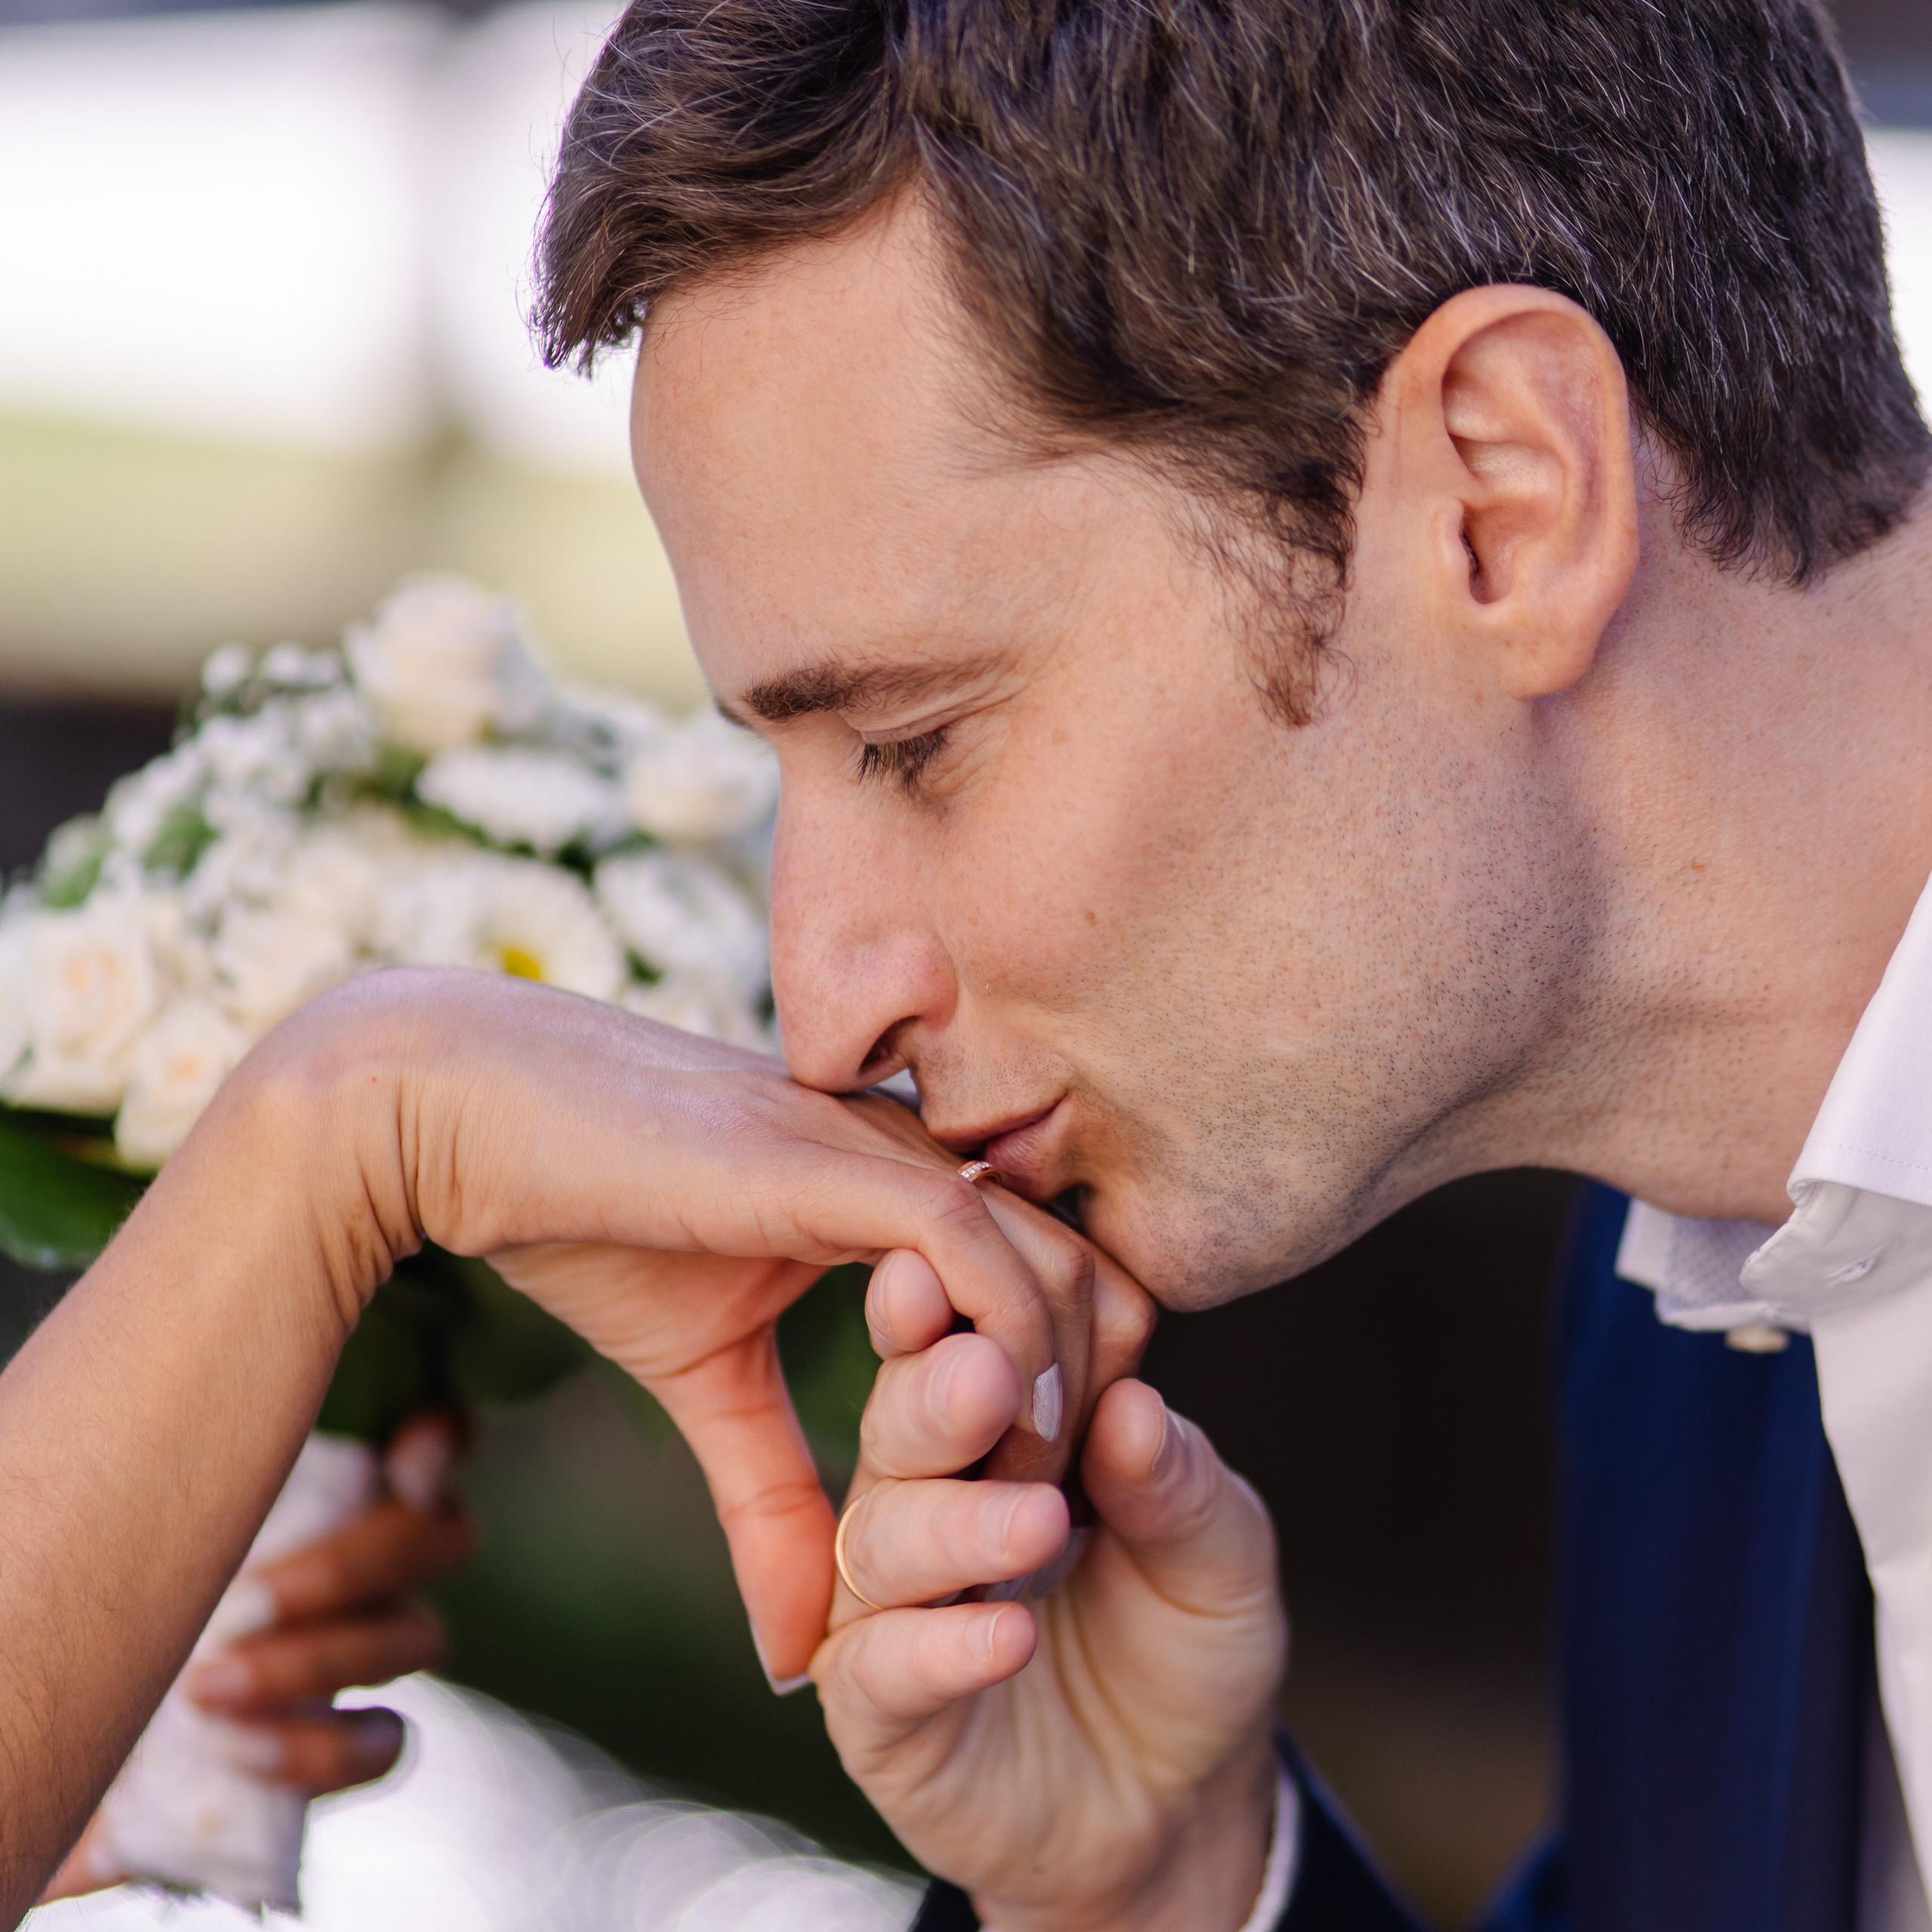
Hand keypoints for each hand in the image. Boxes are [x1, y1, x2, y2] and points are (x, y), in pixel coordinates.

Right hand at [0, 968, 1088, 1914]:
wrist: (470, 1112)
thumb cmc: (585, 1219)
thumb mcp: (704, 1381)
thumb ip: (773, 1496)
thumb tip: (796, 1662)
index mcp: (899, 1186)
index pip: (1057, 1280)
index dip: (1072, 1395)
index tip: (1037, 1506)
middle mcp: (916, 1156)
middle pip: (1092, 1280)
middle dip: (1097, 1411)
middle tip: (1050, 1528)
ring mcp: (885, 1150)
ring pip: (1056, 1268)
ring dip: (1060, 1403)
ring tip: (1023, 1511)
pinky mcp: (836, 1162)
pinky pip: (977, 1251)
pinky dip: (1003, 1352)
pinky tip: (985, 1441)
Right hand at [812, 1270, 1286, 1931]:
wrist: (1175, 1804)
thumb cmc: (1185, 1640)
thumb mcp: (1220, 1550)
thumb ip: (1176, 1478)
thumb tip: (1132, 1405)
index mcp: (993, 1436)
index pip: (964, 1353)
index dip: (961, 1314)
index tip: (963, 1264)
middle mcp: (924, 1501)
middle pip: (901, 1428)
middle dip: (938, 1396)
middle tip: (988, 1374)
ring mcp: (891, 1607)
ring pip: (881, 1540)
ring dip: (957, 1525)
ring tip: (1038, 1520)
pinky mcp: (879, 1712)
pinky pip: (885, 1669)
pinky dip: (945, 1646)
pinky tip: (1010, 1633)